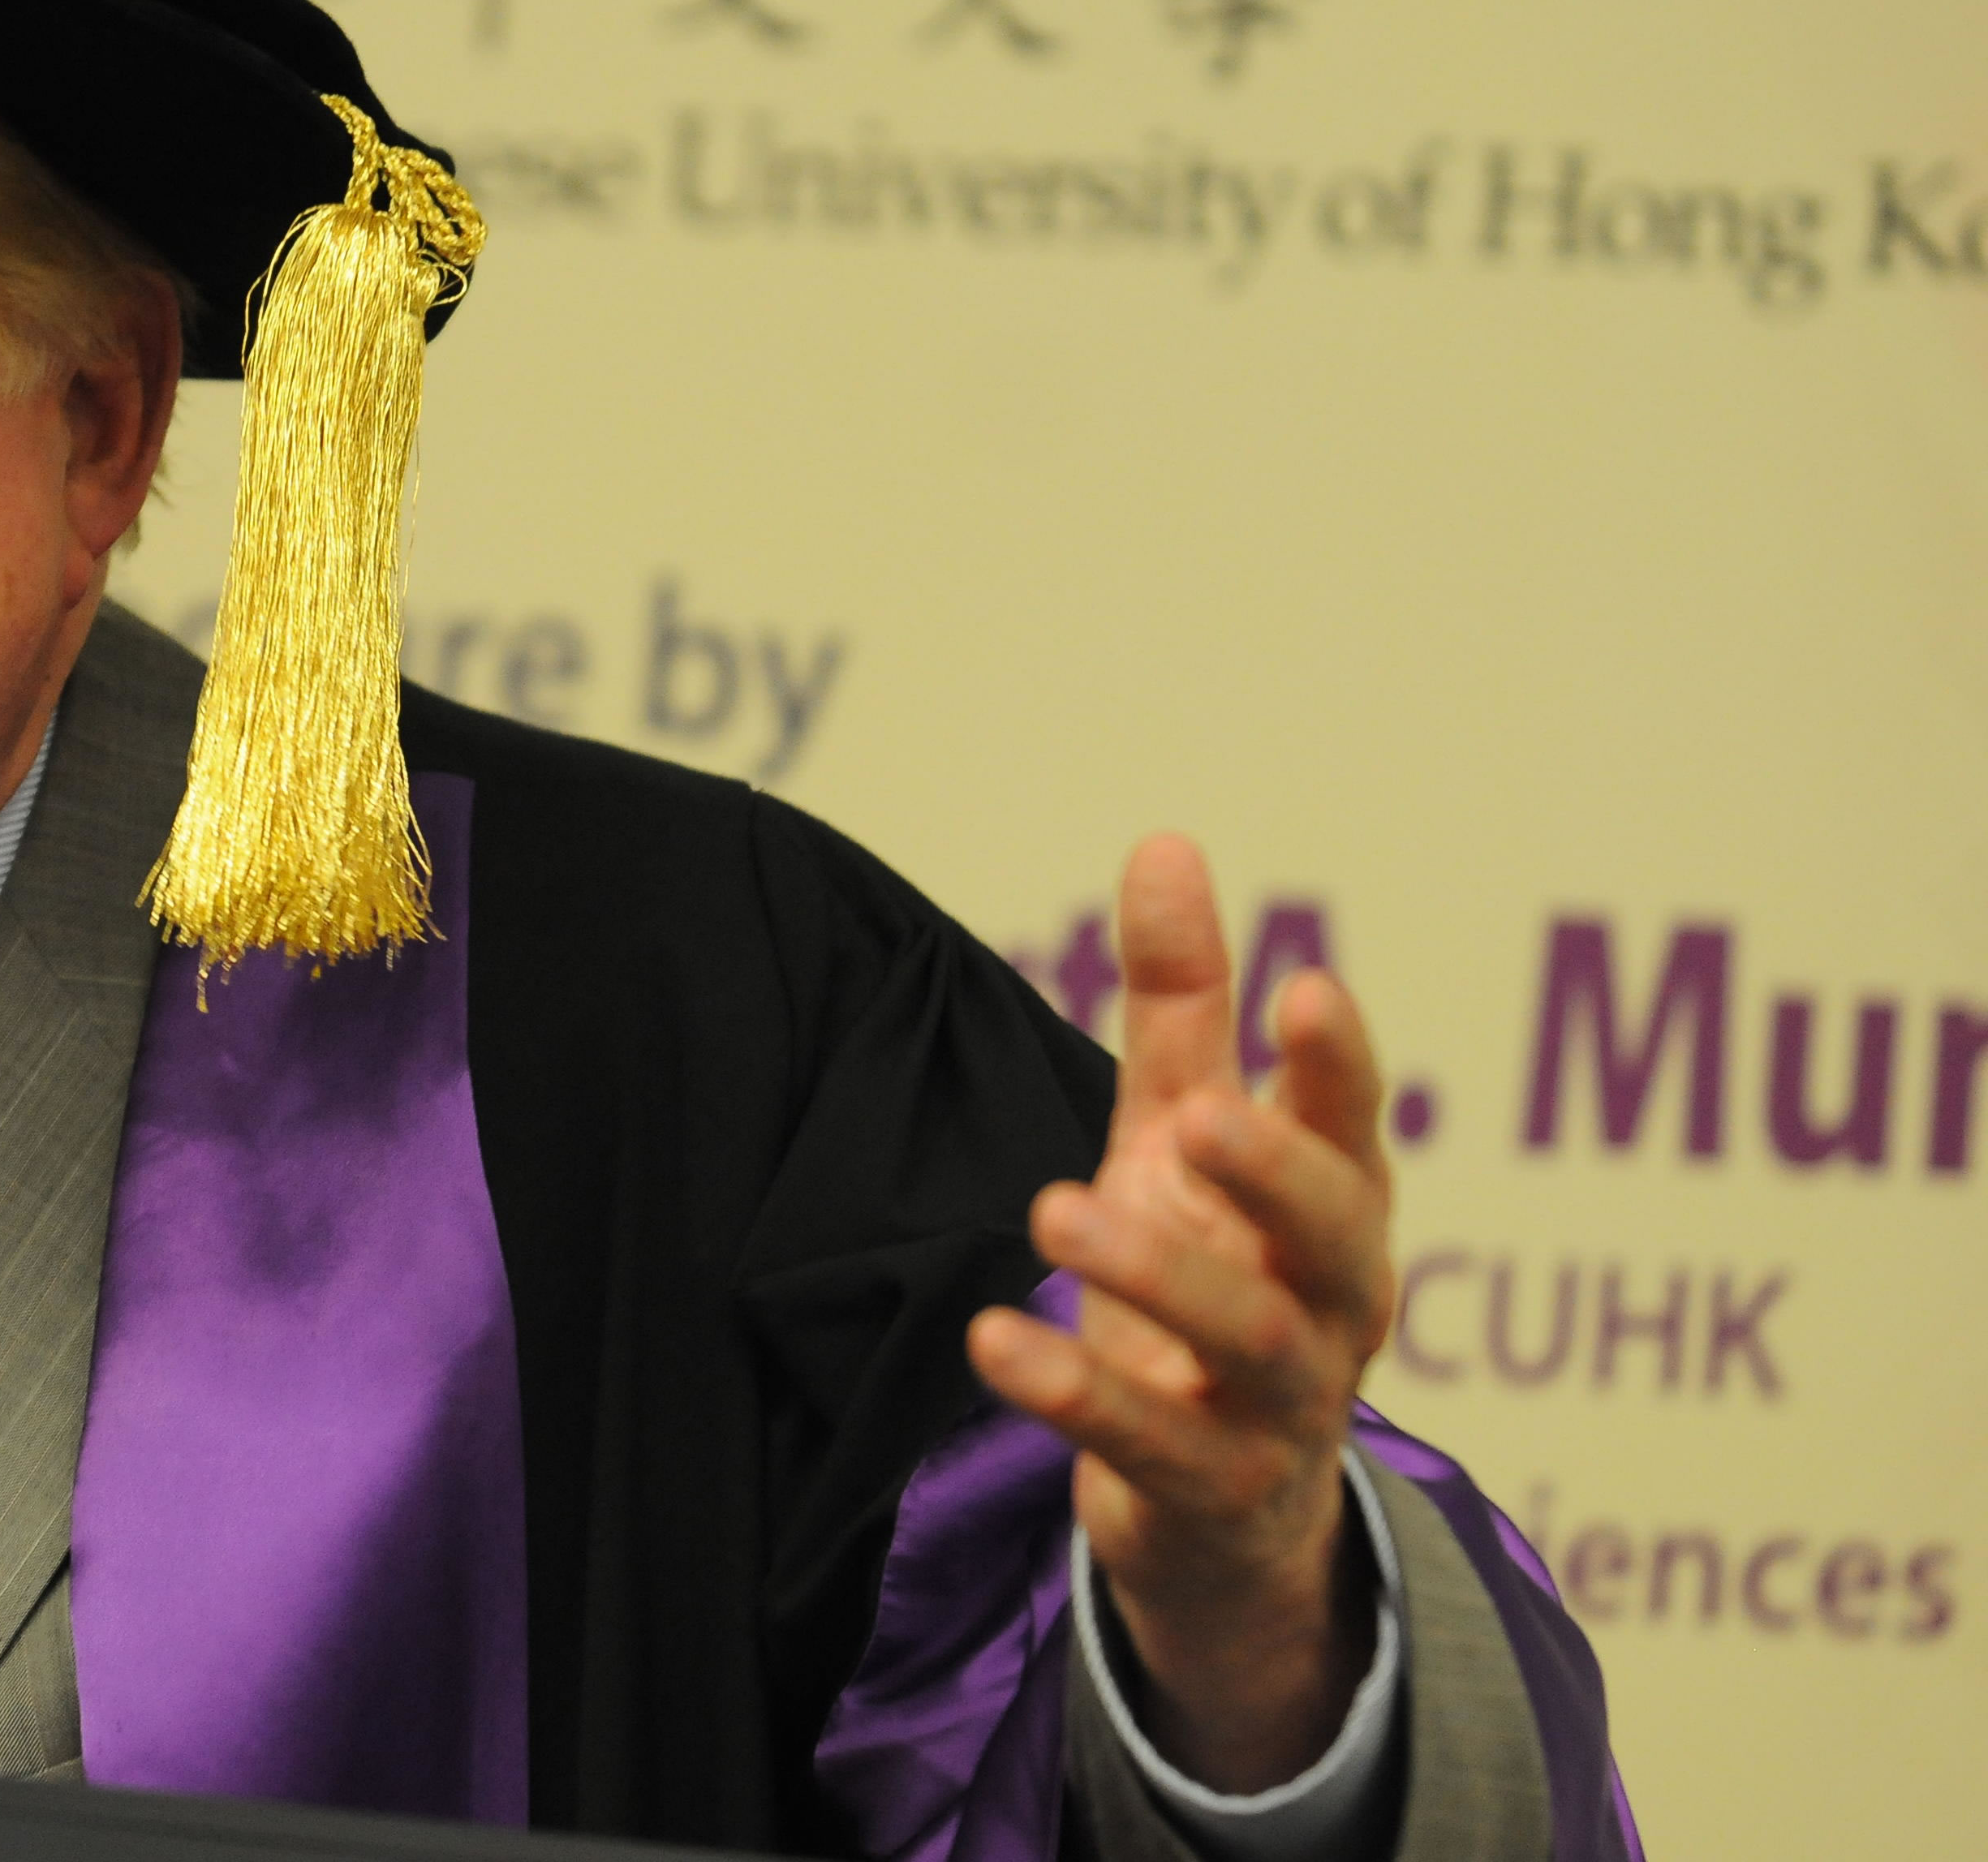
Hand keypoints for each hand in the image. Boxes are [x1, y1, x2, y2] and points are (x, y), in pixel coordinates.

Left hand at [966, 834, 1396, 1792]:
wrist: (1222, 1506)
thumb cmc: (1212, 1277)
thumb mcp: (1180, 1139)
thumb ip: (1182, 1006)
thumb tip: (1165, 841)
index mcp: (1332, 1205)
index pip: (1354, 1124)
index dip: (1338, 1064)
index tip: (1305, 987)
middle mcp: (1330, 1302)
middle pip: (1336, 1235)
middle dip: (1275, 1171)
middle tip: (1199, 1116)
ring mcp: (1284, 1407)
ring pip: (1254, 1342)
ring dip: (1159, 1274)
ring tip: (1054, 1211)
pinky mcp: (1214, 1492)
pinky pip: (1153, 1447)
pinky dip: (1076, 1393)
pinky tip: (995, 1339)